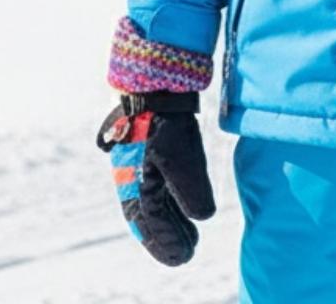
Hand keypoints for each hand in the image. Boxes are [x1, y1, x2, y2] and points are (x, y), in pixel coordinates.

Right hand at [96, 91, 215, 265]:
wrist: (153, 77)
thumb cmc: (163, 118)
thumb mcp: (181, 156)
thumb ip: (190, 190)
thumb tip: (202, 217)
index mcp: (136, 185)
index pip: (152, 224)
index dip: (167, 243)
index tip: (185, 257)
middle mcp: (133, 177)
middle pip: (150, 217)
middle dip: (168, 236)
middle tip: (188, 252)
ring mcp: (139, 162)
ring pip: (154, 201)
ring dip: (170, 220)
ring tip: (190, 235)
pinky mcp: (149, 148)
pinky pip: (156, 183)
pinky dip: (169, 199)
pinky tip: (181, 203)